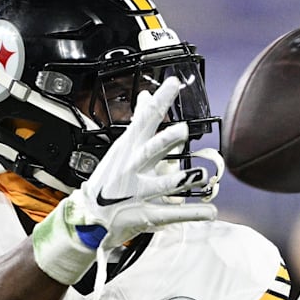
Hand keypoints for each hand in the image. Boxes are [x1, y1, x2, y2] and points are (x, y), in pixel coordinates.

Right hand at [33, 76, 218, 284]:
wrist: (90, 215)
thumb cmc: (109, 178)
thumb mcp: (123, 147)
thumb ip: (140, 121)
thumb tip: (147, 95)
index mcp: (129, 150)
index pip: (144, 121)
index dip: (159, 102)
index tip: (173, 84)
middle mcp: (133, 169)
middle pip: (149, 152)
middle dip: (163, 142)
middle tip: (181, 130)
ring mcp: (138, 193)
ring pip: (161, 185)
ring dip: (181, 181)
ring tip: (201, 175)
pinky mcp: (145, 215)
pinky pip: (170, 214)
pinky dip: (191, 214)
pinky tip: (210, 211)